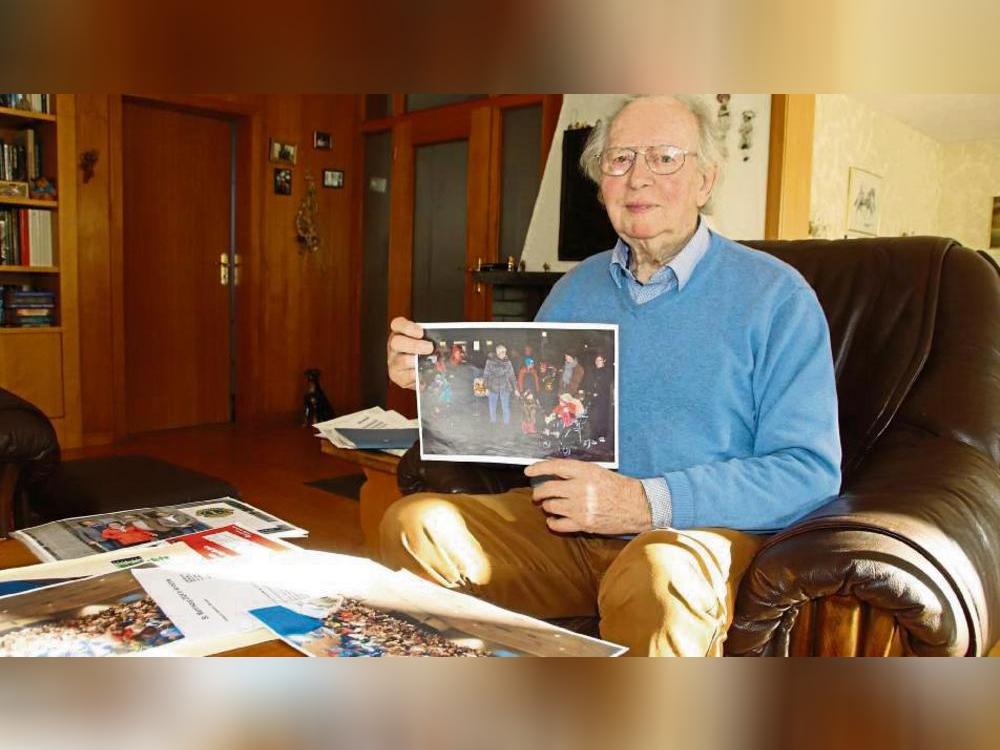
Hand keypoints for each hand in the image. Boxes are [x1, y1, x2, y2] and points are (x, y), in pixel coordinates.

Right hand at [387, 317, 433, 389]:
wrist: (416, 372)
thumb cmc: (422, 352)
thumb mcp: (425, 341)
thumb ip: (432, 338)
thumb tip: (448, 342)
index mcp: (399, 332)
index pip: (397, 324)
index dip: (408, 327)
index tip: (421, 332)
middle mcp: (394, 346)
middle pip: (396, 342)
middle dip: (414, 345)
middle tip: (429, 348)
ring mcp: (393, 361)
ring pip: (402, 360)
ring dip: (417, 361)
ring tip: (429, 362)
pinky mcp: (397, 376)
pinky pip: (407, 376)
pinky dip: (418, 374)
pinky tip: (426, 373)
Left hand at [525, 459, 652, 534]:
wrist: (637, 506)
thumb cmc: (619, 487)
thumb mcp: (598, 472)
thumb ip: (577, 472)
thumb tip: (554, 474)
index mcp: (585, 471)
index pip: (554, 467)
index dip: (538, 468)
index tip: (528, 471)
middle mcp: (580, 488)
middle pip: (547, 488)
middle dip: (538, 492)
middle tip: (537, 495)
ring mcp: (580, 507)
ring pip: (550, 506)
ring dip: (548, 506)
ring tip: (552, 505)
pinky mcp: (583, 523)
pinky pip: (558, 524)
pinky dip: (552, 522)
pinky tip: (553, 520)